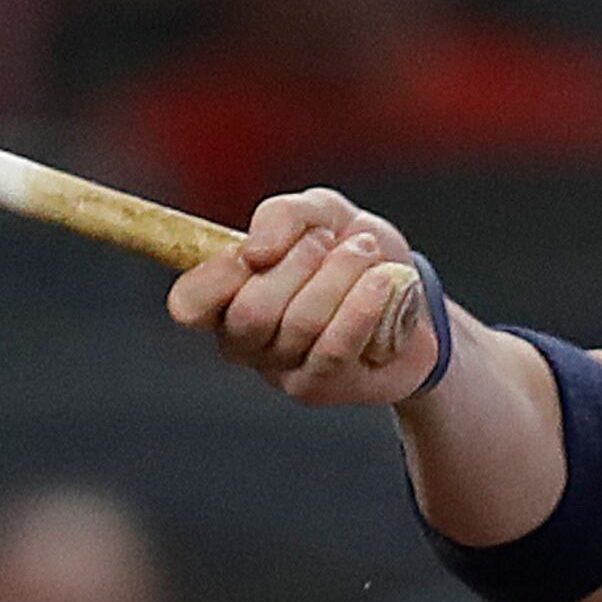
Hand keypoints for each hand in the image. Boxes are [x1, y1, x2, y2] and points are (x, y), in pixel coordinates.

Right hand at [167, 190, 441, 406]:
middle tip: (329, 241)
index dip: (218, 276)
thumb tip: (255, 251)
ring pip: (299, 325)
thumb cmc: (350, 251)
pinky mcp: (319, 388)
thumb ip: (282, 216)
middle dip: (298, 263)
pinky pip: (335, 348)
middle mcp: (242, 342)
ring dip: (340, 275)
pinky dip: (363, 305)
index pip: (189, 304)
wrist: (413, 292)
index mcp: (224, 297)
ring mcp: (279, 370)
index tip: (256, 250)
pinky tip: (382, 282)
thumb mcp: (319, 214)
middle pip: (250, 313)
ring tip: (365, 252)